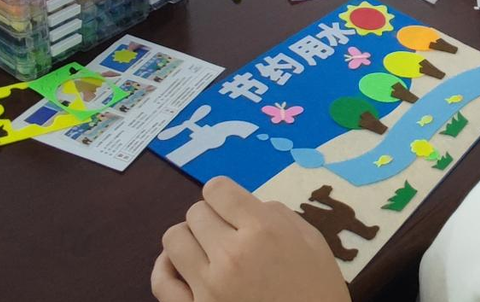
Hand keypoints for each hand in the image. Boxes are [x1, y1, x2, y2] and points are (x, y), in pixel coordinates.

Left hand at [153, 177, 350, 301]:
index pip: (217, 189)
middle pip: (195, 212)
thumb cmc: (318, 290)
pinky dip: (166, 269)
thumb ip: (278, 215)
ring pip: (173, 239)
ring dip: (189, 239)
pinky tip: (181, 268)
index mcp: (263, 231)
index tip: (232, 207)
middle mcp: (232, 255)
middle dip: (211, 217)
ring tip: (206, 250)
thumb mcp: (312, 242)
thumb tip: (247, 206)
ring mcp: (208, 286)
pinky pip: (161, 282)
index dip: (224, 195)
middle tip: (227, 233)